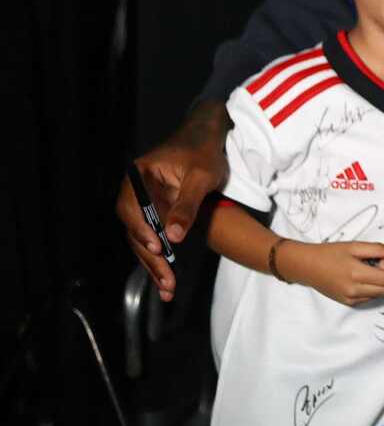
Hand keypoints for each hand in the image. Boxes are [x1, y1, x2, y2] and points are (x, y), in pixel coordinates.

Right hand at [116, 100, 229, 301]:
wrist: (208, 138)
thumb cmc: (205, 151)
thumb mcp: (201, 176)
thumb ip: (187, 205)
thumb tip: (172, 237)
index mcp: (139, 176)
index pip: (132, 206)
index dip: (141, 228)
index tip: (157, 246)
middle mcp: (135, 191)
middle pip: (135, 228)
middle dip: (150, 256)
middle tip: (166, 280)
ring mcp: (144, 204)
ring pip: (142, 238)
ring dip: (154, 263)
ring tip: (167, 288)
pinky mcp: (156, 213)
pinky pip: (153, 237)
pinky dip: (160, 257)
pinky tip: (167, 278)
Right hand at [279, 240, 383, 305]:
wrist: (307, 266)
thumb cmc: (330, 253)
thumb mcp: (353, 246)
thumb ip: (375, 249)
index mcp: (357, 274)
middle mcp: (355, 290)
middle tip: (380, 263)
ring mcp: (350, 299)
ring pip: (377, 295)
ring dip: (381, 284)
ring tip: (371, 270)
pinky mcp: (346, 302)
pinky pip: (367, 299)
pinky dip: (372, 289)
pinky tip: (364, 278)